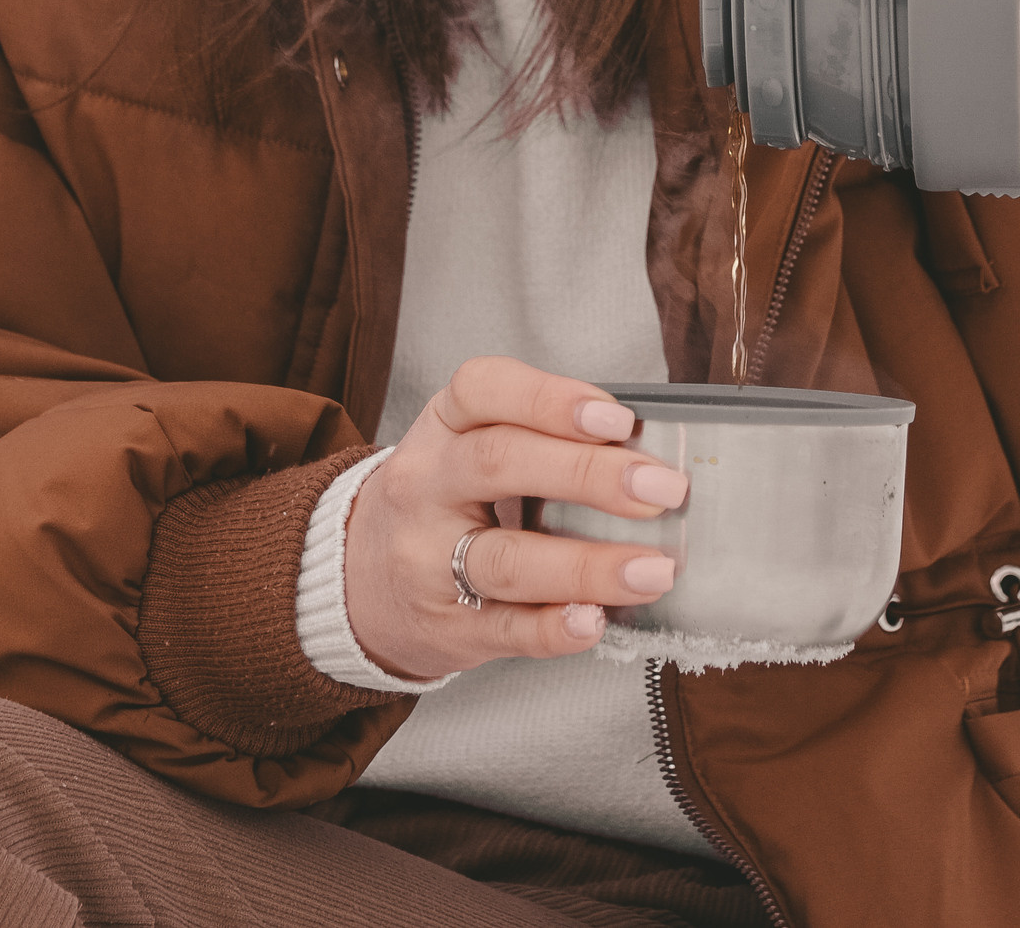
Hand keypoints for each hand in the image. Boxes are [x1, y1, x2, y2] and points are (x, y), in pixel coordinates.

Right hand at [342, 355, 688, 680]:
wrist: (357, 581)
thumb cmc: (443, 502)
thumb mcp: (465, 447)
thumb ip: (540, 440)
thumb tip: (645, 457)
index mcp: (441, 428)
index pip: (481, 390)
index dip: (551, 398)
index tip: (617, 417)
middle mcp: (426, 486)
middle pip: (500, 464)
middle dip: (590, 475)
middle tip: (662, 489)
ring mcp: (428, 561)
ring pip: (507, 558)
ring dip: (589, 565)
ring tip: (654, 569)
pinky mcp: (446, 627)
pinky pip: (506, 630)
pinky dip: (555, 627)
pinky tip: (596, 620)